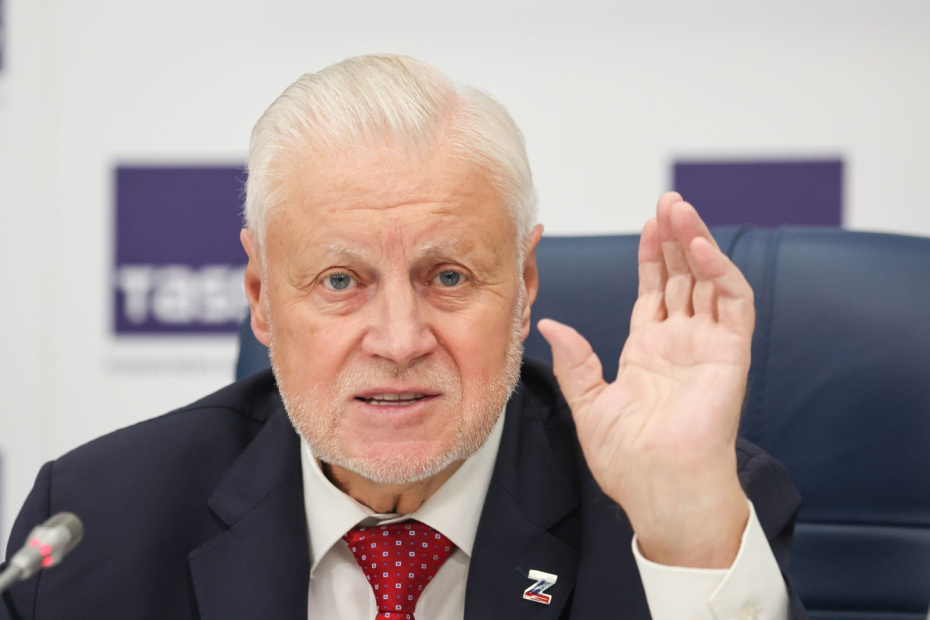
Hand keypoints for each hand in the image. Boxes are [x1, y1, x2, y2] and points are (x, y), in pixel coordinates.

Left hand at [538, 192, 752, 567]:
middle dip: (675, 238)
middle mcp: (680, 343)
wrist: (658, 490)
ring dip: (697, 243)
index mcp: (648, 352)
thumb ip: (575, 361)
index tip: (647, 224)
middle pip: (682, 277)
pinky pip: (733, 303)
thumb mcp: (589, 404)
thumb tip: (549, 324)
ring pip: (708, 281)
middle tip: (667, 203)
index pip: (655, 291)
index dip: (652, 257)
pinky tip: (699, 246)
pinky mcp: (729, 354)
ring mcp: (707, 346)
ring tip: (680, 209)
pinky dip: (720, 271)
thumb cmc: (627, 461)